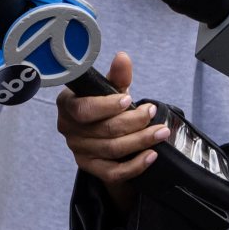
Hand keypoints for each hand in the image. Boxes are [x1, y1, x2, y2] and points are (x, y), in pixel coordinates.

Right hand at [56, 51, 166, 212]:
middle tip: (153, 113)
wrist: (102, 133)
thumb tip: (122, 58)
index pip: (83, 109)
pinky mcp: (90, 168)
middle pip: (104, 130)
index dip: (107, 106)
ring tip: (160, 132)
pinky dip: (135, 165)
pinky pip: (112, 172)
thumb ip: (117, 76)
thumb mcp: (111, 90)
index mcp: (68, 105)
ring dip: (140, 140)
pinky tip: (151, 155)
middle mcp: (68, 129)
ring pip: (112, 149)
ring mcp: (78, 150)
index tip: (129, 100)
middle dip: (134, 121)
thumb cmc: (105, 106)